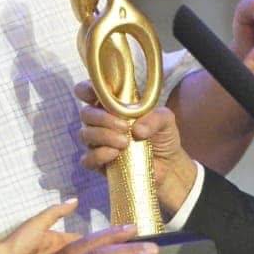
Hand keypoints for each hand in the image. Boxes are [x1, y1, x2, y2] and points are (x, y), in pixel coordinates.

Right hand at [75, 82, 198, 215]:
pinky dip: (99, 155)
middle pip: (86, 113)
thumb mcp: (166, 120)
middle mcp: (101, 122)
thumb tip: (136, 129)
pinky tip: (115, 154)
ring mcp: (98, 143)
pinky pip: (88, 159)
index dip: (85, 89)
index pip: (88, 91)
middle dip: (102, 118)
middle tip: (124, 127)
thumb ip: (155, 117)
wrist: (168, 164)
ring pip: (85, 135)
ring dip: (104, 136)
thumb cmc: (163, 135)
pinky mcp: (99, 163)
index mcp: (112, 105)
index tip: (93, 95)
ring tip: (125, 142)